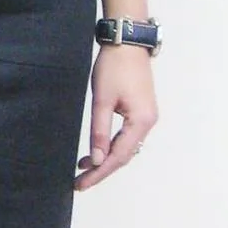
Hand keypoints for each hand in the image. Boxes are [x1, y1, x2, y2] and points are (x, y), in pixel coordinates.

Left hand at [74, 45, 157, 191]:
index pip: (118, 157)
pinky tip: (97, 150)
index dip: (99, 173)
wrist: (127, 42)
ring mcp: (146, 117)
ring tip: (83, 167)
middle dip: (102, 169)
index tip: (81, 184)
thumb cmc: (114, 68)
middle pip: (124, 155)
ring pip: (126, 147)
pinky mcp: (141, 111)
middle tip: (80, 182)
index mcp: (141, 122)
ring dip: (106, 158)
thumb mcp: (102, 100)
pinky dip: (112, 146)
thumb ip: (99, 132)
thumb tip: (97, 160)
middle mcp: (148, 123)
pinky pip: (127, 136)